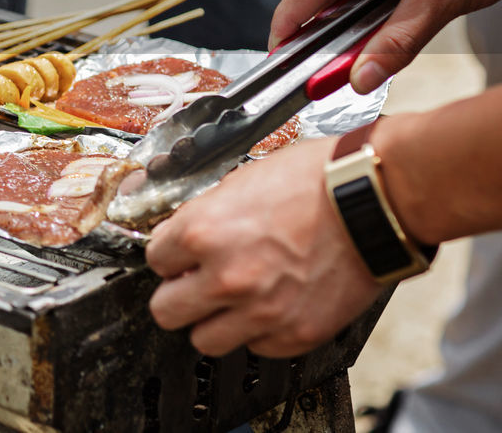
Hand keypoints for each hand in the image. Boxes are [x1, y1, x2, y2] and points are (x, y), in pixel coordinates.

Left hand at [146, 139, 381, 356]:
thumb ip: (205, 216)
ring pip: (204, 340)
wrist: (374, 201)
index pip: (154, 261)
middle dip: (178, 294)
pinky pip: (257, 347)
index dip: (170, 256)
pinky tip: (270, 305)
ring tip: (232, 300)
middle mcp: (226, 277)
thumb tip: (185, 234)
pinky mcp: (295, 333)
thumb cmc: (316, 180)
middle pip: (166, 311)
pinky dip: (259, 331)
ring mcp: (261, 311)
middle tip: (194, 283)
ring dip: (214, 320)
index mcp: (203, 232)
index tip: (180, 257)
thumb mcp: (241, 182)